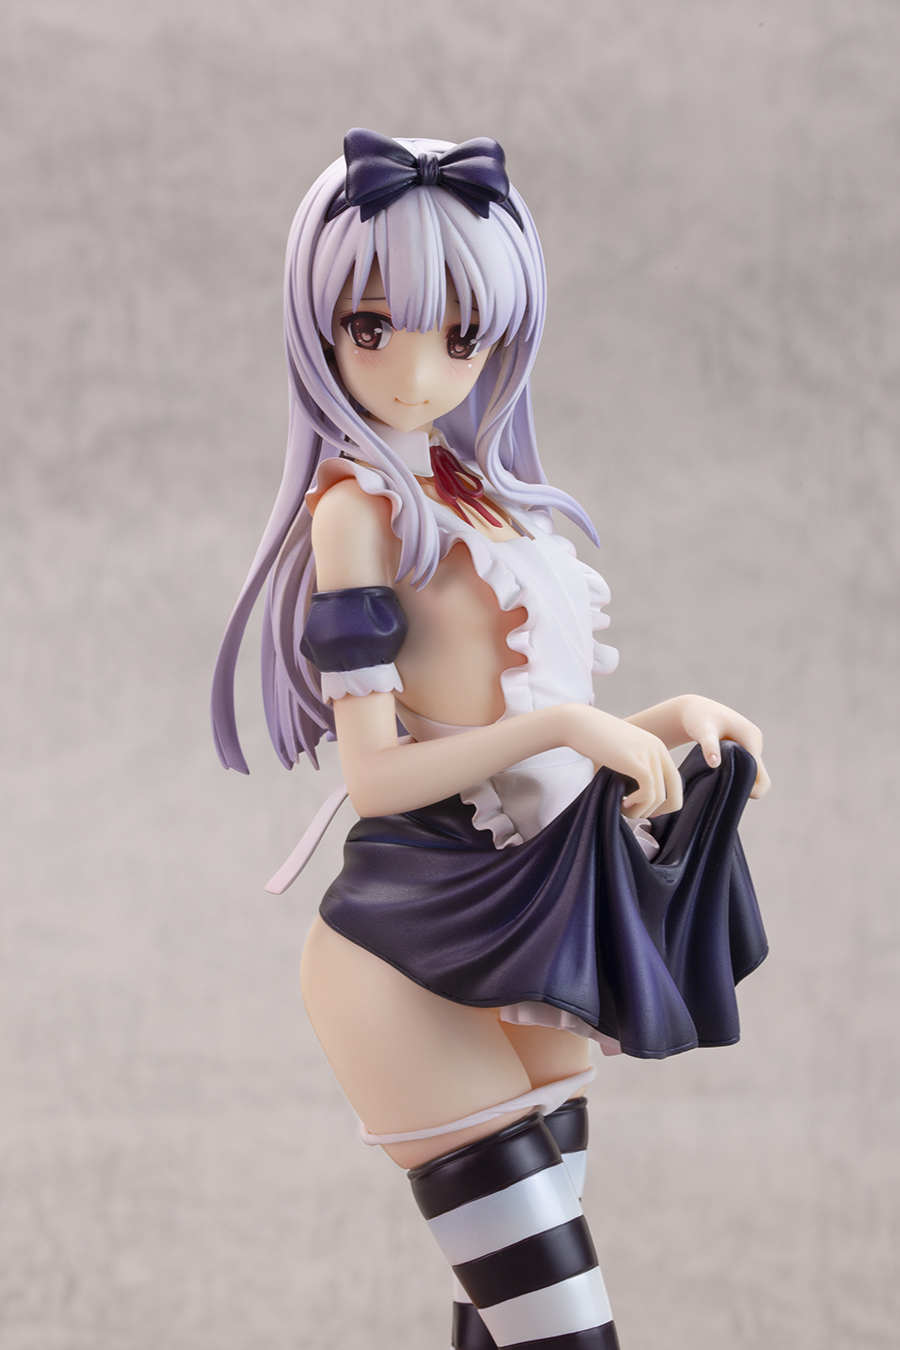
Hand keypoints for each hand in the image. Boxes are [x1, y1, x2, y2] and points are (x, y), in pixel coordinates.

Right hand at [565, 706, 683, 819]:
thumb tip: (645, 803)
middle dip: (657, 811)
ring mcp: (646, 753)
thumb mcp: (623, 754)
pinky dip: (637, 803)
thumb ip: (635, 772)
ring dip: (641, 810)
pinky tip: (622, 802)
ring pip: (659, 796)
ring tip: (623, 808)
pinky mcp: (633, 759)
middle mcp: (657, 749)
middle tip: (634, 812)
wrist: (578, 722)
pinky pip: (648, 789)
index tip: (643, 809)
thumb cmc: (595, 742)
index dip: (664, 803)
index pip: (675, 783)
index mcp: (657, 748)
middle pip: (675, 793)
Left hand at [678, 695, 770, 798]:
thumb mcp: (703, 732)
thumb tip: (715, 764)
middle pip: (760, 776)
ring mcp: (751, 744)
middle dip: (744, 786)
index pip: (757, 772)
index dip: (745, 785)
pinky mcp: (745, 748)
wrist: (694, 709)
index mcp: (751, 737)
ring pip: (753, 773)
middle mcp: (756, 741)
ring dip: (740, 780)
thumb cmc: (697, 718)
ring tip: (719, 781)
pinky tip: (720, 776)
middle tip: (721, 788)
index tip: (726, 790)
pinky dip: (737, 775)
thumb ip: (709, 747)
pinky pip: (747, 768)